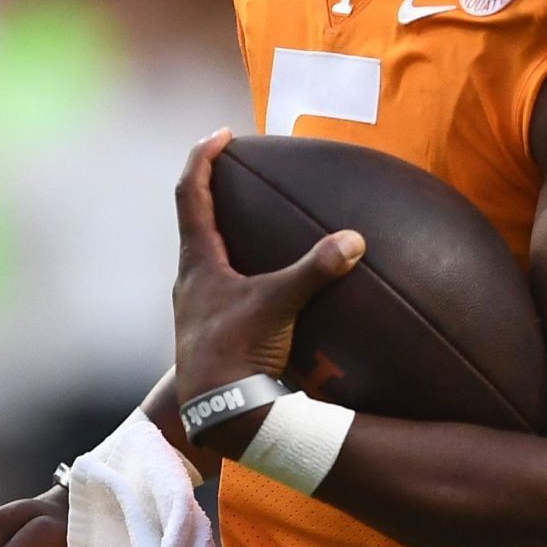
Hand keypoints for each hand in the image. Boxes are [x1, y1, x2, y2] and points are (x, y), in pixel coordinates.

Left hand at [172, 130, 366, 413]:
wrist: (215, 412)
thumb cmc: (235, 354)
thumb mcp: (278, 305)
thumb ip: (315, 270)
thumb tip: (354, 240)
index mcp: (199, 262)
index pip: (192, 194)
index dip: (203, 159)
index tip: (221, 134)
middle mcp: (192, 279)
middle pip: (195, 221)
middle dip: (213, 191)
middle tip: (235, 171)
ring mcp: (199, 307)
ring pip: (206, 256)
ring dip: (225, 233)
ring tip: (251, 222)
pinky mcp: (212, 330)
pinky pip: (223, 286)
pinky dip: (240, 270)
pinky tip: (264, 283)